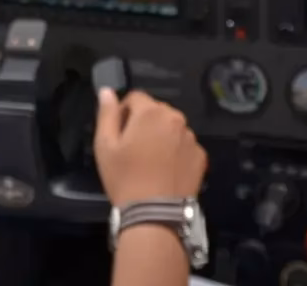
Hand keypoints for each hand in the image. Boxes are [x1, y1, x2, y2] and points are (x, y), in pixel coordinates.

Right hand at [94, 89, 206, 206]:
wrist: (154, 215)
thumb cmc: (124, 178)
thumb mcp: (105, 145)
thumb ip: (106, 114)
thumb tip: (107, 91)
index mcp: (150, 112)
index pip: (135, 97)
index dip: (124, 112)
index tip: (118, 134)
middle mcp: (175, 118)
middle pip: (156, 112)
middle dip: (144, 124)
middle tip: (133, 150)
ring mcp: (191, 138)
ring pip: (172, 129)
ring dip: (162, 137)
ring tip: (151, 163)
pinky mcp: (201, 157)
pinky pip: (185, 146)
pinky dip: (176, 153)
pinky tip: (166, 172)